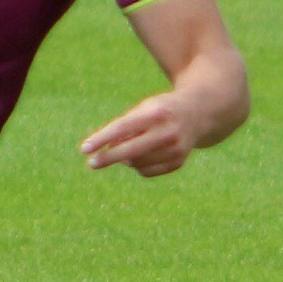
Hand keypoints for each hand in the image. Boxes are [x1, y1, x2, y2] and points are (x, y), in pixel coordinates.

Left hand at [80, 92, 197, 177]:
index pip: (122, 128)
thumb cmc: (160, 110)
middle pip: (130, 150)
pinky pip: (146, 171)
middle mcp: (168, 132)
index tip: (85, 149)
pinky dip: (138, 166)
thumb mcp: (143, 109)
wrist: (197, 115)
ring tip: (129, 148)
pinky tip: (144, 155)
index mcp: (156, 113)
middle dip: (108, 158)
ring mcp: (175, 149)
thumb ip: (124, 127)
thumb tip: (107, 151)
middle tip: (92, 163)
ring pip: (136, 163)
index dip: (102, 139)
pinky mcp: (178, 162)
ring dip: (125, 159)